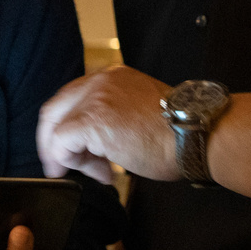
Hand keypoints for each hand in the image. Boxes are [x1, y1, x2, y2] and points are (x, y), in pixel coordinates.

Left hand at [37, 65, 179, 183]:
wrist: (197, 134)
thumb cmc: (180, 133)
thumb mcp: (140, 113)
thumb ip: (113, 118)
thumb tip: (94, 146)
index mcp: (112, 77)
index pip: (72, 98)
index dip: (66, 127)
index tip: (74, 151)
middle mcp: (100, 81)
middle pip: (55, 109)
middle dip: (53, 142)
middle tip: (62, 166)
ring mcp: (95, 98)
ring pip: (56, 127)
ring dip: (67, 155)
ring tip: (96, 172)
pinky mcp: (92, 121)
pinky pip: (61, 143)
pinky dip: (69, 160)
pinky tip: (96, 172)